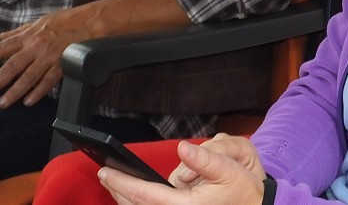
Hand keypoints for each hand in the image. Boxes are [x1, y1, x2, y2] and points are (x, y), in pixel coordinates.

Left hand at [0, 6, 96, 107]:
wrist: (91, 23)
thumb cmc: (66, 20)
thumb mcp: (40, 21)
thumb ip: (20, 31)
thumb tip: (2, 36)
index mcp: (29, 35)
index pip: (3, 48)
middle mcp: (36, 47)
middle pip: (12, 66)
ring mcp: (50, 57)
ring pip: (28, 77)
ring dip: (14, 92)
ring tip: (2, 103)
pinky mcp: (62, 65)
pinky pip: (48, 81)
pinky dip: (38, 92)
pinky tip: (28, 101)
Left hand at [100, 140, 264, 204]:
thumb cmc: (243, 190)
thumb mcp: (230, 169)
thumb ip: (206, 159)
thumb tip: (183, 148)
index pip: (144, 194)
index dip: (122, 182)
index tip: (106, 171)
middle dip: (118, 191)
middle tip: (104, 174)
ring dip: (126, 199)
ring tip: (114, 183)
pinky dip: (139, 204)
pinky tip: (134, 196)